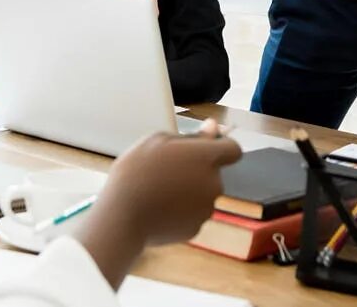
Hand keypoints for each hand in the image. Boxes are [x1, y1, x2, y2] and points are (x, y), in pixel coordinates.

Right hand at [102, 119, 240, 243]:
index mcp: (207, 158)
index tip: (202, 148)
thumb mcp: (158, 141)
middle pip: (214, 173)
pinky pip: (192, 214)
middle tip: (167, 170)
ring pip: (202, 194)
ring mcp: (206, 209)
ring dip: (189, 191)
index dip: (221, 147)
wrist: (123, 216)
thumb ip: (192, 135)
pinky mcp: (196, 229)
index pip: (233, 149)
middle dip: (197, 170)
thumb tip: (213, 127)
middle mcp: (214, 183)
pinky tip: (160, 209)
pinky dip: (181, 211)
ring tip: (159, 191)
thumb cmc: (137, 171)